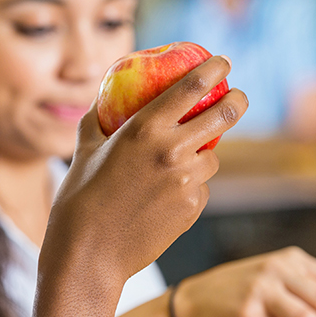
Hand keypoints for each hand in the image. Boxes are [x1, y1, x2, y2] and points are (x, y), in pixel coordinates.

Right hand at [42, 56, 246, 295]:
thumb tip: (102, 97)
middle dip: (237, 100)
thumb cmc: (79, 199)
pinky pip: (199, 188)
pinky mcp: (192, 209)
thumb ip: (97, 119)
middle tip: (237, 96)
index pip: (193, 86)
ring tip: (178, 163)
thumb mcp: (84, 150)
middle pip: (225, 115)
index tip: (222, 62)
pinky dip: (188, 186)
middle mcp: (172, 151)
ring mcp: (186, 183)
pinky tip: (163, 197)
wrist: (88, 254)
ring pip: (212, 159)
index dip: (214, 69)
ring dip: (203, 154)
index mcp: (145, 129)